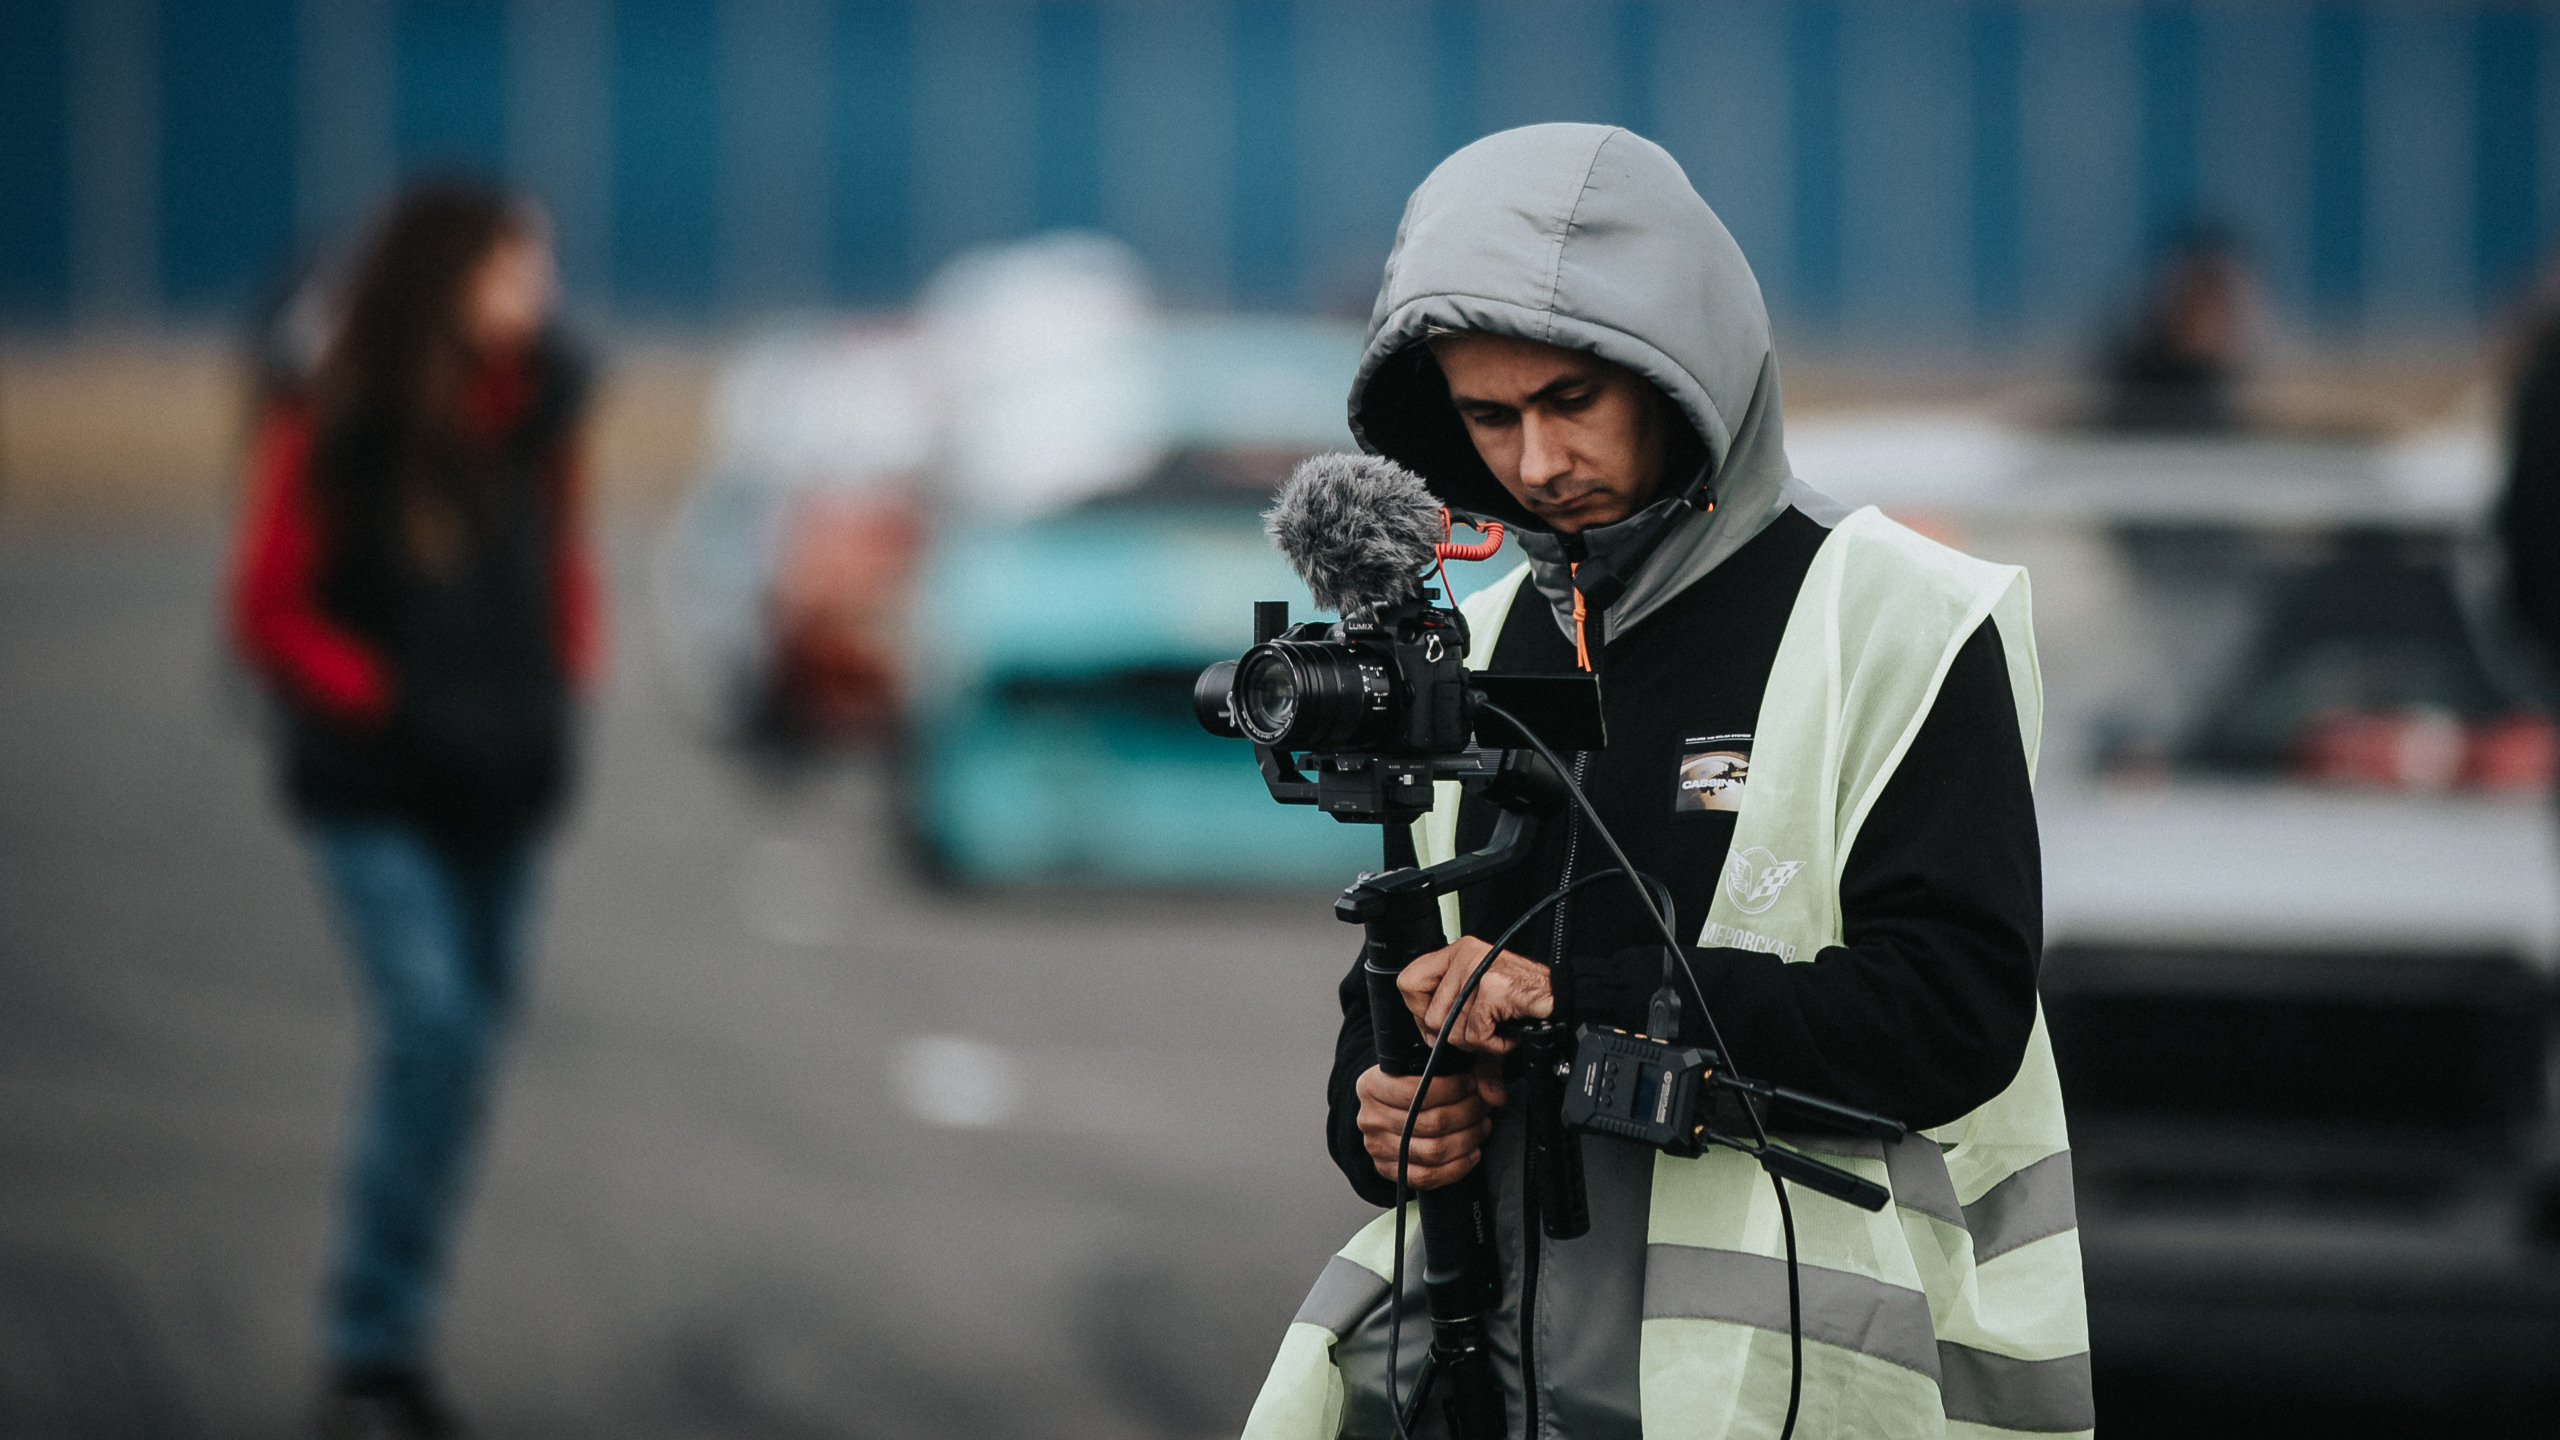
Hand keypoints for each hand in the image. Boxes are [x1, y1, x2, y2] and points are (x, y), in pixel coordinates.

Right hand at [1355, 1060, 1505, 1187]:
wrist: (1390, 1110)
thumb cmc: (1414, 1084)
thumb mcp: (1435, 1065)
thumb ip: (1471, 1068)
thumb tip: (1495, 1094)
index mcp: (1371, 1086)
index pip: (1416, 1091)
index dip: (1452, 1089)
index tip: (1472, 1084)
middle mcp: (1370, 1118)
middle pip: (1430, 1123)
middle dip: (1466, 1114)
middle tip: (1483, 1107)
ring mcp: (1377, 1148)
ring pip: (1432, 1151)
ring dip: (1467, 1140)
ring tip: (1481, 1127)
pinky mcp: (1388, 1170)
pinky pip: (1427, 1177)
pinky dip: (1457, 1167)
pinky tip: (1472, 1153)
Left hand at [1398, 936, 1553, 1055]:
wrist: (1566, 999)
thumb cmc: (1528, 1002)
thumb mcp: (1487, 1017)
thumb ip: (1470, 1045)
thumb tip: (1482, 1091)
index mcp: (1457, 954)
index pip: (1408, 982)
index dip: (1420, 1012)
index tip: (1443, 1023)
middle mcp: (1464, 955)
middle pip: (1429, 1014)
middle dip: (1454, 1035)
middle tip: (1481, 1028)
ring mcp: (1477, 969)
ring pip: (1450, 1029)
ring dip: (1478, 1041)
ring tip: (1499, 1027)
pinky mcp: (1491, 988)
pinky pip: (1474, 1034)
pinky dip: (1494, 1044)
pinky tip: (1508, 1030)